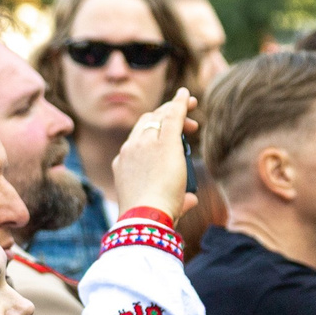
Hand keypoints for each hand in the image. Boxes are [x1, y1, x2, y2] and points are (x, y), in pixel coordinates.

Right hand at [113, 89, 199, 219]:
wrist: (144, 217)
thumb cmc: (151, 218)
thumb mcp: (162, 206)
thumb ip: (178, 200)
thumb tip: (191, 200)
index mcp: (123, 163)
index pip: (138, 139)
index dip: (154, 132)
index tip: (170, 135)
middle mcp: (130, 149)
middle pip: (147, 123)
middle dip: (165, 117)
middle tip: (187, 124)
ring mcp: (144, 143)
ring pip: (160, 117)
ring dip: (176, 110)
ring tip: (192, 107)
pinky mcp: (163, 142)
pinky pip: (173, 116)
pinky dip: (180, 104)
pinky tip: (188, 96)